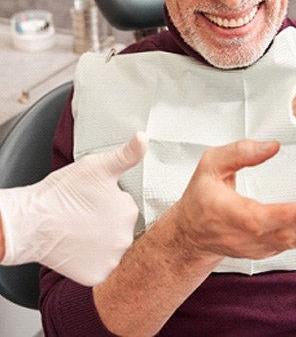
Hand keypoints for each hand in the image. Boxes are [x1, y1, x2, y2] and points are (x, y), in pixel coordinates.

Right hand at [0, 132, 145, 285]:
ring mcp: (112, 260)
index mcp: (129, 210)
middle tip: (85, 216)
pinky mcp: (97, 277)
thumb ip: (126, 155)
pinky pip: (101, 268)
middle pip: (121, 228)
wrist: (31, 222)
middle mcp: (126, 238)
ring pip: (112, 248)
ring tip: (80, 231)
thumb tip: (143, 137)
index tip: (92, 201)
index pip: (126, 206)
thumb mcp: (97, 166)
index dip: (109, 202)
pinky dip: (92, 261)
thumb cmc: (62, 192)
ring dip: (102, 242)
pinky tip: (79, 248)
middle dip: (107, 222)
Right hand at [173, 139, 295, 260]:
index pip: (260, 218)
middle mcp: (247, 236)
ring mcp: (260, 247)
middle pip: (288, 233)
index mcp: (229, 214)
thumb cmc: (201, 197)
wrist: (193, 233)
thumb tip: (272, 146)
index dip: (287, 215)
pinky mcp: (270, 248)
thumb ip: (238, 153)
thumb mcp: (209, 165)